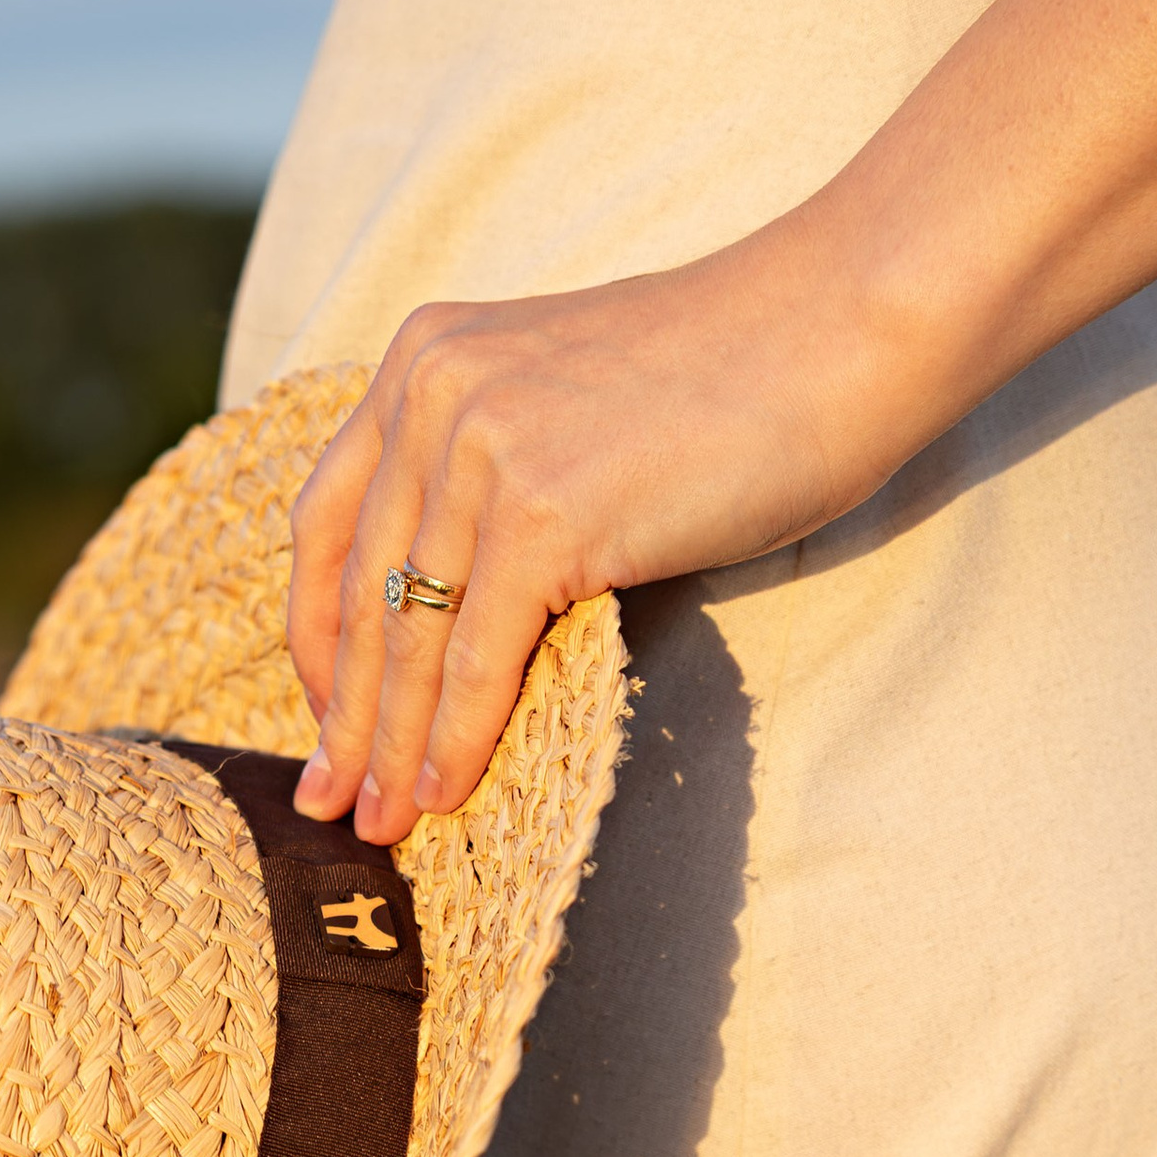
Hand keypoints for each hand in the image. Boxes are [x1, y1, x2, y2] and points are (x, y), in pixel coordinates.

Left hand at [286, 236, 895, 845]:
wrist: (840, 329)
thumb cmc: (731, 384)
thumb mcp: (564, 408)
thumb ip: (493, 474)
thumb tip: (452, 606)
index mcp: (424, 359)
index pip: (329, 522)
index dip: (315, 637)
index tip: (325, 719)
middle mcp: (433, 391)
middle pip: (361, 591)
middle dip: (345, 716)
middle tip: (326, 803)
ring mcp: (484, 447)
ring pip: (412, 636)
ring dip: (392, 750)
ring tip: (381, 827)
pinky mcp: (544, 512)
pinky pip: (477, 658)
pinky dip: (456, 741)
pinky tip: (445, 798)